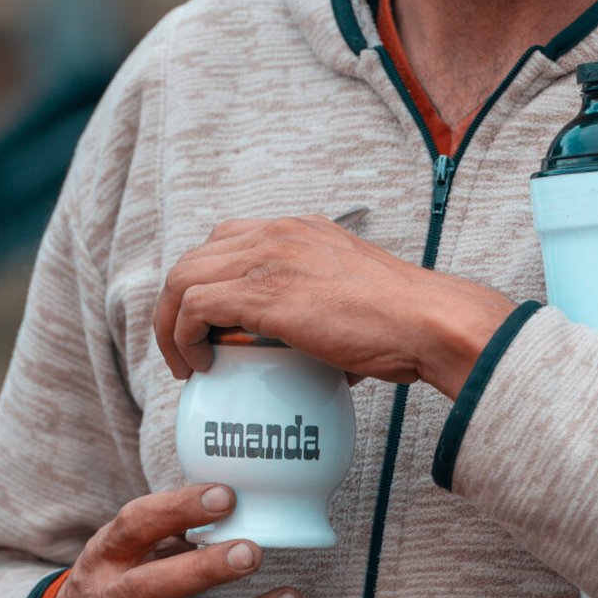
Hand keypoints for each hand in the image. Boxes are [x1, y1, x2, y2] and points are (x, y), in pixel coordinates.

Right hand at [48, 484, 299, 597]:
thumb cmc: (113, 588)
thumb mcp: (119, 554)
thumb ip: (164, 532)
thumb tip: (232, 504)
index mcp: (104, 559)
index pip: (135, 526)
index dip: (178, 508)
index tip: (226, 496)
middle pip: (153, 586)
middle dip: (207, 570)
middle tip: (254, 552)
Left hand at [152, 215, 515, 397]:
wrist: (427, 322)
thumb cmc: (404, 325)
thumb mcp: (355, 301)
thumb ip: (325, 316)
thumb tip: (319, 359)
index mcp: (299, 230)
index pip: (226, 240)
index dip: (207, 282)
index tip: (211, 325)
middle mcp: (278, 233)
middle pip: (194, 257)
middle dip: (177, 305)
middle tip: (188, 349)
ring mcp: (268, 258)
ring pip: (181, 279)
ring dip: (171, 325)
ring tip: (186, 364)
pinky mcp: (262, 292)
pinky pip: (193, 308)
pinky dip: (184, 338)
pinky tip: (201, 366)